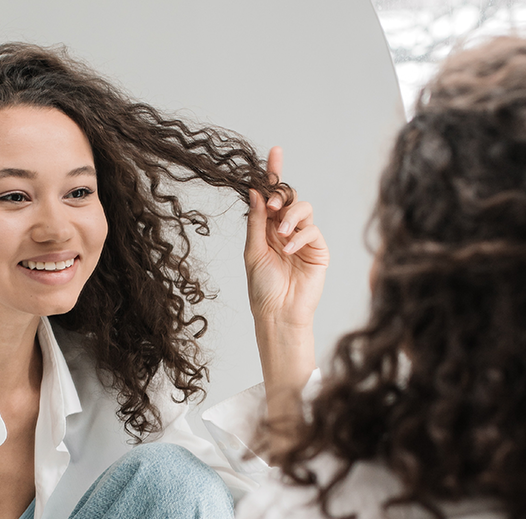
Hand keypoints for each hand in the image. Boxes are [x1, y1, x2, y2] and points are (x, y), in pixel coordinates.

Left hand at [244, 147, 328, 327]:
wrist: (278, 313)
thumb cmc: (262, 287)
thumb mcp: (253, 251)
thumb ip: (256, 221)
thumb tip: (255, 192)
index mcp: (266, 227)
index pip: (272, 195)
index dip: (273, 173)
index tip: (275, 152)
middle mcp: (285, 229)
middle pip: (290, 197)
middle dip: (283, 195)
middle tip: (274, 204)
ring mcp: (303, 238)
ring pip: (304, 209)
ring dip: (292, 215)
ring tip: (282, 232)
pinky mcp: (318, 249)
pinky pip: (313, 230)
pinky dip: (300, 236)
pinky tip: (290, 249)